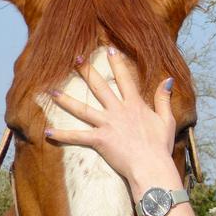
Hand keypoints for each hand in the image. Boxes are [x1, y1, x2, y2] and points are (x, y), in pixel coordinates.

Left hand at [45, 48, 178, 184]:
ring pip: (83, 109)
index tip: (109, 49)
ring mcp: (107, 124)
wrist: (152, 165)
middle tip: (76, 59)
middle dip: (88, 72)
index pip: (125, 79)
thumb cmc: (161, 146)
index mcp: (135, 105)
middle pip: (100, 88)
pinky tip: (48, 132)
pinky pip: (78, 136)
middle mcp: (119, 111)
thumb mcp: (167, 120)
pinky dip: (62, 135)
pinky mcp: (100, 140)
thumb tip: (167, 79)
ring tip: (52, 92)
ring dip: (66, 100)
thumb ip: (163, 99)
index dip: (117, 63)